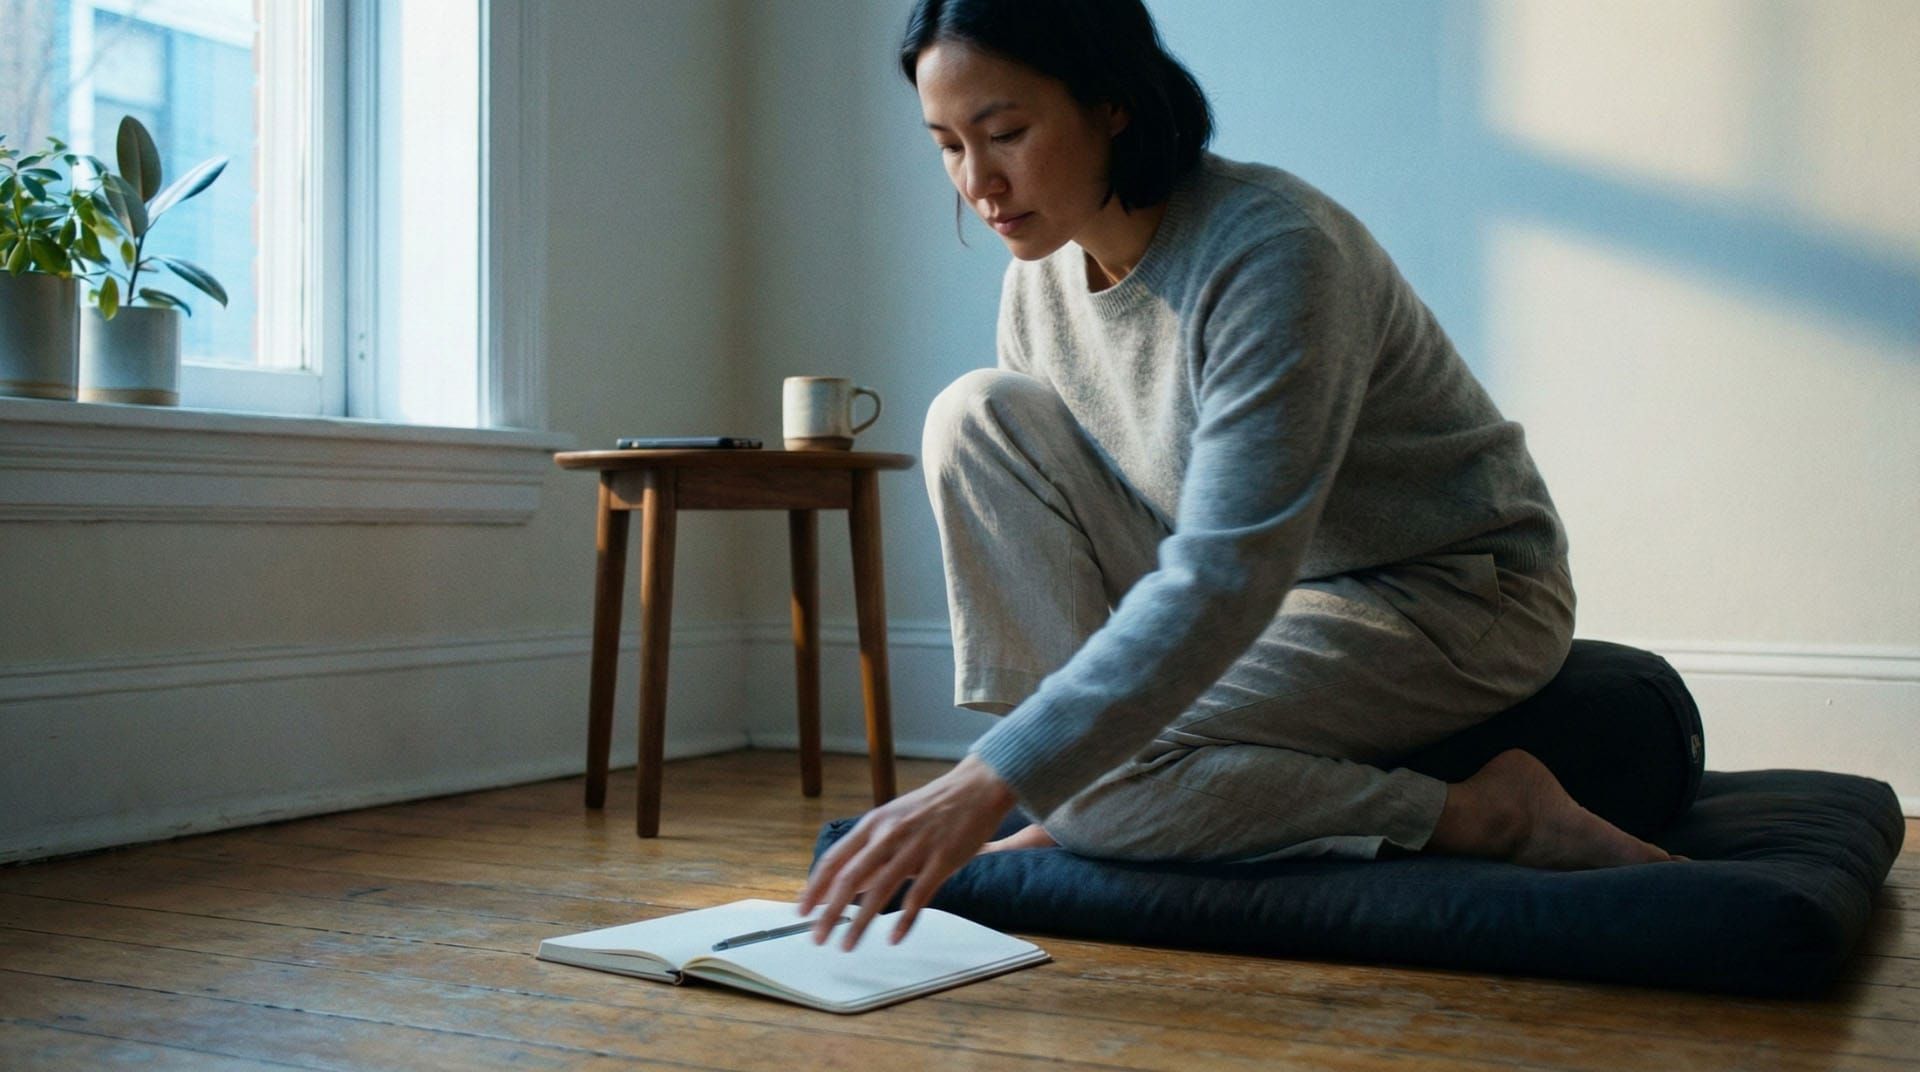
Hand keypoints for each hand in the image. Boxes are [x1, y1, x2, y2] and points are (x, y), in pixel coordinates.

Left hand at [798, 753, 1016, 949]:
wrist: (976, 788)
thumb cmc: (931, 808)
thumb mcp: (893, 822)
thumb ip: (870, 853)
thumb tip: (845, 884)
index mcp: (873, 824)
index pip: (835, 859)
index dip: (815, 887)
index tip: (800, 910)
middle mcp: (890, 834)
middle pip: (851, 877)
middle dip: (830, 911)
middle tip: (817, 937)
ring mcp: (916, 846)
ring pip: (881, 890)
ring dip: (861, 922)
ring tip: (847, 945)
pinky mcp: (943, 859)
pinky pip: (919, 894)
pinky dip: (904, 919)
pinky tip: (893, 938)